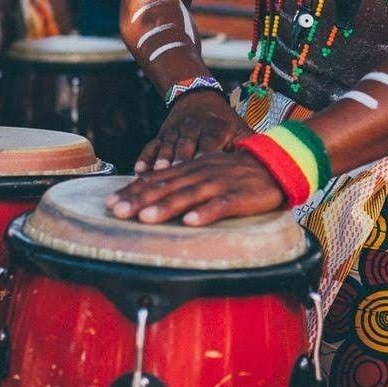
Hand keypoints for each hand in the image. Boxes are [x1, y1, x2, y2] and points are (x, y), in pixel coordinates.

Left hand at [106, 151, 285, 225]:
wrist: (277, 164)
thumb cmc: (238, 173)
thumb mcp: (207, 169)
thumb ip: (183, 180)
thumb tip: (153, 192)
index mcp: (192, 167)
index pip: (157, 179)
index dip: (133, 190)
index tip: (110, 202)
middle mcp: (202, 172)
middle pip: (166, 187)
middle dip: (139, 199)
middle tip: (116, 212)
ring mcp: (220, 183)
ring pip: (189, 195)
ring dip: (166, 207)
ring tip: (145, 218)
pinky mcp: (240, 196)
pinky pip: (221, 205)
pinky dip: (205, 213)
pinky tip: (191, 222)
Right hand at [135, 91, 251, 172]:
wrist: (199, 96)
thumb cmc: (226, 122)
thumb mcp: (241, 129)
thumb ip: (248, 147)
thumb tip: (265, 167)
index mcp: (217, 125)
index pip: (210, 141)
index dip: (204, 154)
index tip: (201, 170)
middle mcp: (195, 126)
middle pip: (186, 145)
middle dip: (179, 162)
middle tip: (175, 180)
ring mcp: (176, 129)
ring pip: (168, 146)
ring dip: (161, 161)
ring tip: (157, 177)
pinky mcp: (162, 133)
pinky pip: (152, 145)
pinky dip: (145, 158)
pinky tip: (139, 172)